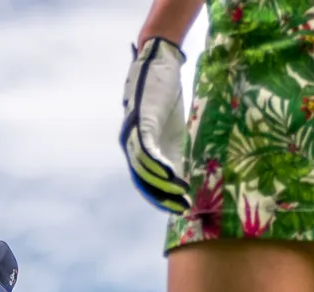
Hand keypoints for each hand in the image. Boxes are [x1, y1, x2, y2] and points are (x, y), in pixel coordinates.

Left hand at [119, 38, 188, 214]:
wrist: (159, 59)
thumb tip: (183, 180)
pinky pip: (147, 150)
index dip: (161, 197)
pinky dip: (158, 166)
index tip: (178, 208)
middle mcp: (130, 144)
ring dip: (163, 185)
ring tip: (182, 195)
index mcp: (138, 147)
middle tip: (181, 209)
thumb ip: (173, 151)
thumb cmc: (166, 93)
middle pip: (143, 180)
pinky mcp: (140, 121)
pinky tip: (172, 177)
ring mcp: (133, 133)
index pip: (146, 180)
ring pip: (144, 169)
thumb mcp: (172, 128)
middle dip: (162, 197)